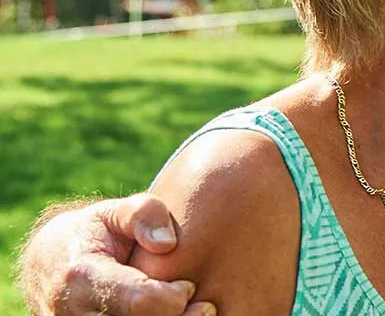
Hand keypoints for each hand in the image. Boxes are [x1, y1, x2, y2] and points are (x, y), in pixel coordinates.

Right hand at [19, 193, 215, 315]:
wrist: (49, 262)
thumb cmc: (93, 232)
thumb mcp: (114, 211)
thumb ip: (142, 215)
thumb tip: (168, 244)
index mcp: (82, 275)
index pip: (138, 301)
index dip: (173, 297)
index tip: (189, 284)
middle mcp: (73, 312)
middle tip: (203, 306)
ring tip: (193, 313)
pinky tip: (172, 315)